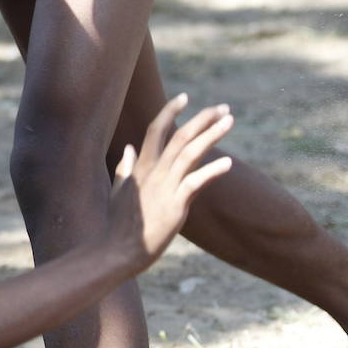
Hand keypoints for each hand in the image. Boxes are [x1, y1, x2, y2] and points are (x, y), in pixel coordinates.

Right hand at [108, 95, 233, 269]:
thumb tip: (128, 148)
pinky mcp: (174, 206)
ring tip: (230, 121)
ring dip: (211, 135)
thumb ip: (124, 167)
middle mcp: (153, 172)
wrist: (117, 251)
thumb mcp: (119, 191)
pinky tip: (228, 164)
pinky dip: (211, 172)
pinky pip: (194, 183)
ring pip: (190, 153)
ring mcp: (164, 188)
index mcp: (140, 167)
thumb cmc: (118, 224)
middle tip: (223, 108)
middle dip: (202, 119)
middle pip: (180, 136)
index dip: (170, 111)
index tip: (185, 97)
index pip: (156, 130)